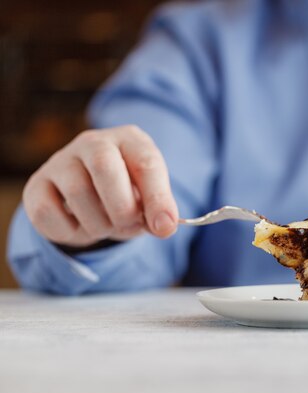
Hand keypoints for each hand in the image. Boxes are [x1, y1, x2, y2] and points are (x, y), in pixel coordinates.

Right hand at [23, 125, 178, 247]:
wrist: (91, 196)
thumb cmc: (128, 194)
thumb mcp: (149, 199)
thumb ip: (159, 209)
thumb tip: (165, 226)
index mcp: (130, 140)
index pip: (146, 163)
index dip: (157, 198)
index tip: (164, 227)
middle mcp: (93, 142)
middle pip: (104, 166)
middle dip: (122, 207)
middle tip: (129, 225)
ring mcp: (60, 161)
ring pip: (77, 192)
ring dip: (99, 223)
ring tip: (107, 225)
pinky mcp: (37, 185)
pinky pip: (47, 212)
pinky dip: (70, 231)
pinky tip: (80, 226)